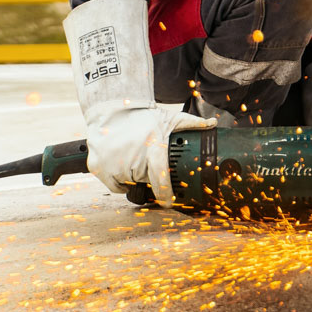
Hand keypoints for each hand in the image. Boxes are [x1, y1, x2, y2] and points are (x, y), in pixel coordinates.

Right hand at [85, 102, 214, 203]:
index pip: (160, 178)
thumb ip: (191, 123)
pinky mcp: (98, 166)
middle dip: (146, 173)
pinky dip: (117, 179)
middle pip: (144, 180)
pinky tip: (119, 162)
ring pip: (128, 183)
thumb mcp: (168, 118)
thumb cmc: (141, 116)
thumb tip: (213, 122)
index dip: (165, 194)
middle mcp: (131, 156)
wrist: (110, 108)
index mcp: (152, 147)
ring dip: (131, 176)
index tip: (168, 203)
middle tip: (144, 157)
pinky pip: (113, 184)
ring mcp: (112, 162)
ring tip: (131, 156)